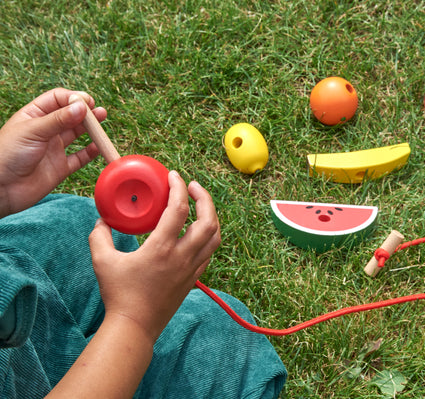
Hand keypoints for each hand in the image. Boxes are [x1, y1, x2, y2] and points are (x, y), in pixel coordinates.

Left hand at [0, 88, 104, 217]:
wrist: (1, 189)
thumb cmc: (7, 155)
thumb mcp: (33, 131)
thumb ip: (58, 119)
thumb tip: (82, 106)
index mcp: (34, 116)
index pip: (57, 99)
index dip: (73, 99)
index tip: (86, 102)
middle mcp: (45, 131)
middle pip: (70, 115)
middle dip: (85, 112)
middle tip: (99, 111)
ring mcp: (54, 149)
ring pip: (77, 135)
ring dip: (91, 129)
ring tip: (102, 121)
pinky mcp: (60, 168)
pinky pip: (80, 158)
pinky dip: (91, 152)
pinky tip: (99, 146)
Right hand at [88, 170, 221, 342]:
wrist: (135, 326)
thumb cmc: (118, 294)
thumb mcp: (102, 261)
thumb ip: (100, 237)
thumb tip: (102, 221)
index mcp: (161, 248)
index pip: (179, 209)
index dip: (179, 187)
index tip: (174, 176)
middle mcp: (182, 256)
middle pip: (208, 220)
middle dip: (205, 198)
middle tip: (192, 186)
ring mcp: (191, 269)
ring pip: (214, 237)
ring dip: (211, 216)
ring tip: (200, 205)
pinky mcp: (193, 278)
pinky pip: (209, 252)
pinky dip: (208, 236)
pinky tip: (197, 231)